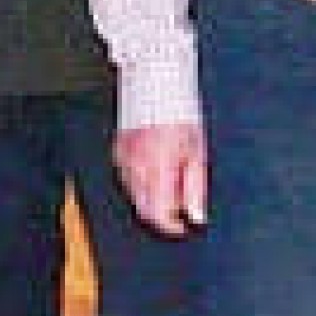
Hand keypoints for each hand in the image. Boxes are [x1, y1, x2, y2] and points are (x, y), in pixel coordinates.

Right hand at [116, 121, 208, 236]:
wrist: (157, 88)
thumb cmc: (182, 118)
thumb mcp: (197, 154)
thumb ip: (196, 189)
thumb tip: (196, 217)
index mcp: (158, 168)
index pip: (159, 214)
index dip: (172, 227)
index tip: (183, 227)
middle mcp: (136, 168)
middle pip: (144, 210)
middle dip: (162, 215)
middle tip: (179, 208)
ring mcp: (123, 161)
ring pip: (135, 197)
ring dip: (152, 199)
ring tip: (171, 181)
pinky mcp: (117, 154)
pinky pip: (128, 180)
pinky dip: (142, 185)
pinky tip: (156, 171)